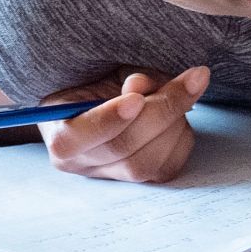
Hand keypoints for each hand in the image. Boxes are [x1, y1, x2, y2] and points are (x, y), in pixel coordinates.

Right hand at [38, 66, 209, 181]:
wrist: (101, 99)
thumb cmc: (95, 81)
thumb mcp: (100, 72)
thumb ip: (119, 77)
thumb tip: (139, 86)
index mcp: (59, 136)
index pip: (76, 138)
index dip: (109, 119)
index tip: (135, 97)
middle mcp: (82, 163)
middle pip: (123, 148)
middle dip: (161, 111)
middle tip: (191, 78)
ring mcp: (112, 175)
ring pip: (148, 162)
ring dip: (175, 122)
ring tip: (183, 90)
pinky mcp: (142, 179)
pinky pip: (168, 166)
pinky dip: (181, 136)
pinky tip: (181, 114)